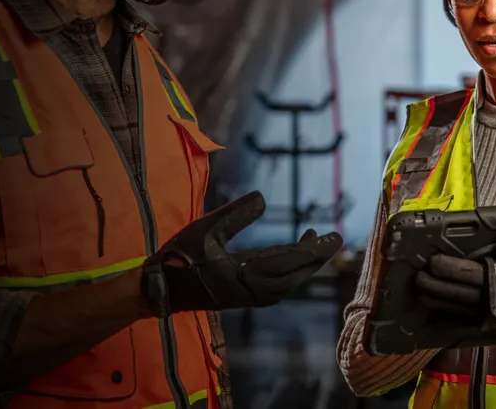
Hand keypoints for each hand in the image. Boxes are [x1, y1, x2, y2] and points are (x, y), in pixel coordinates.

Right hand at [141, 191, 342, 315]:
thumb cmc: (180, 257)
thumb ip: (235, 214)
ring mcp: (250, 297)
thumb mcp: (205, 228)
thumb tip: (263, 197)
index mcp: (246, 273)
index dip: (315, 249)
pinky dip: (292, 275)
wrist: (162, 289)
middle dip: (317, 257)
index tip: (333, 236)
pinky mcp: (245, 298)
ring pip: (290, 284)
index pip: (291, 260)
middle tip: (333, 238)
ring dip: (305, 266)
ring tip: (313, 244)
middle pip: (296, 275)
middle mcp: (254, 289)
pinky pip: (279, 289)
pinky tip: (291, 261)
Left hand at [413, 229, 495, 328]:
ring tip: (419, 290)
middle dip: (435, 285)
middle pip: (458, 294)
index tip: (432, 261)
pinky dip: (449, 321)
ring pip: (458, 310)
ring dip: (437, 300)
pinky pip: (467, 325)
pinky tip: (434, 318)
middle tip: (417, 275)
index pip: (473, 276)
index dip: (450, 269)